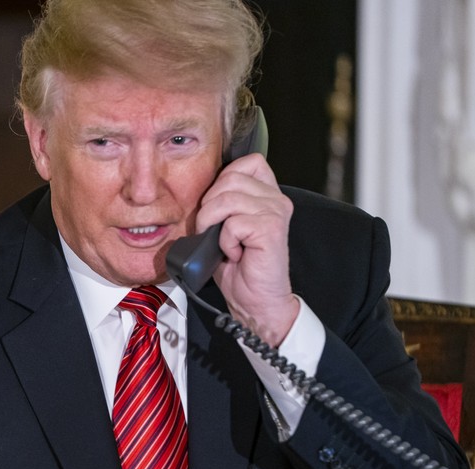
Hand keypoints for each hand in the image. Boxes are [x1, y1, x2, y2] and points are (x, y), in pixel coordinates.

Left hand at [195, 153, 299, 346]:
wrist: (255, 301)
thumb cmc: (240, 268)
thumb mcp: (225, 226)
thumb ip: (222, 201)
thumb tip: (199, 187)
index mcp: (267, 194)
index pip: (248, 162)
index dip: (224, 178)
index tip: (217, 205)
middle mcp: (276, 199)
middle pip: (230, 178)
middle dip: (210, 205)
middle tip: (213, 230)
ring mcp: (275, 212)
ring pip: (227, 199)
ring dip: (213, 223)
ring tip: (222, 242)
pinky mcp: (271, 229)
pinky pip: (232, 223)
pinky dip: (225, 241)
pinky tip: (235, 253)